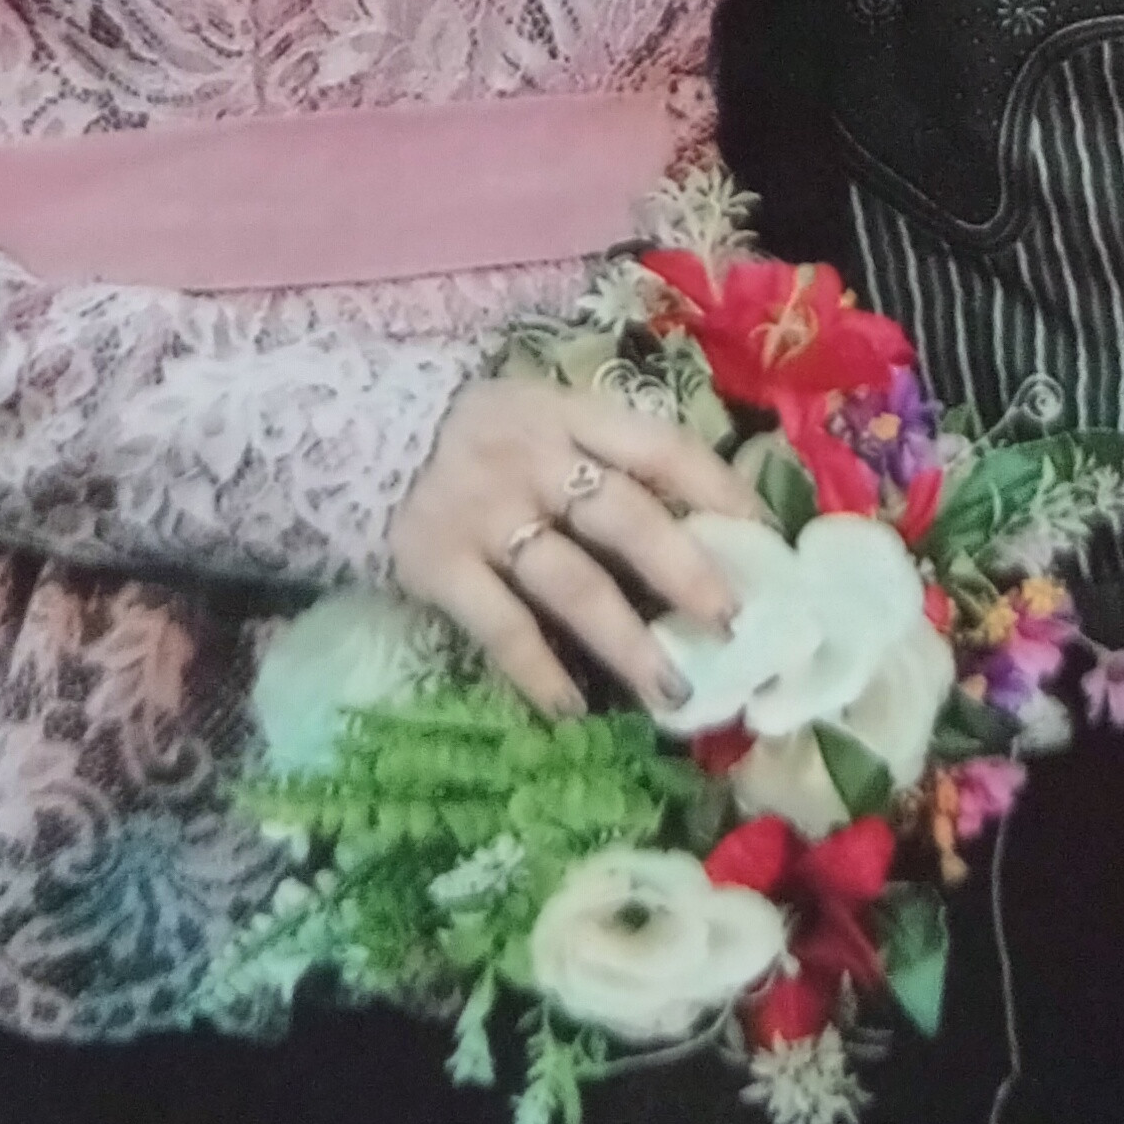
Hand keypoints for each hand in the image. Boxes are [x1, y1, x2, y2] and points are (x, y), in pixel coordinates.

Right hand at [391, 379, 746, 725]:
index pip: (659, 445)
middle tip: (733, 623)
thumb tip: (702, 527)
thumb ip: (603, 459)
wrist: (356, 431)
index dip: (717, 489)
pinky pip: (501, 626)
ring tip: (675, 692)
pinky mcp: (439, 564)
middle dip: (685, 571)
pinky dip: (540, 671)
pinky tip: (574, 710)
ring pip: (571, 582)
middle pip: (623, 515)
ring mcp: (484, 512)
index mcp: (568, 413)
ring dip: (628, 642)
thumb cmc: (477, 435)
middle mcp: (532, 457)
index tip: (767, 539)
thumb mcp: (542, 418)